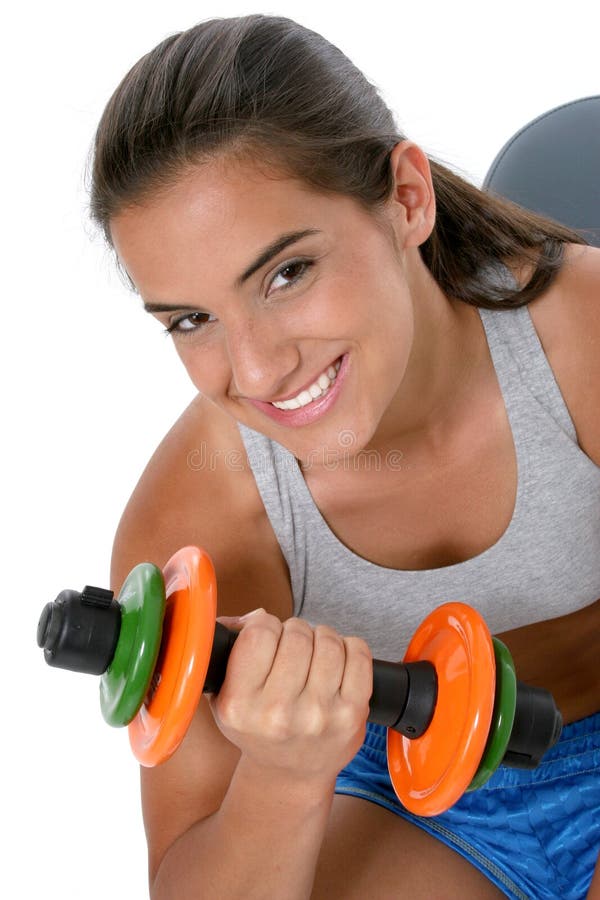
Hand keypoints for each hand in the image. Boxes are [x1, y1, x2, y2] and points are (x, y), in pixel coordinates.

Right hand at [207, 610, 372, 786]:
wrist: (290, 774)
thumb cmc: (258, 727)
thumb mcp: (223, 696)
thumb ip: (227, 650)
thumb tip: (253, 617)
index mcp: (240, 706)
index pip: (259, 633)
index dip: (263, 624)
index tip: (265, 635)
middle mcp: (279, 714)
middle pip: (296, 635)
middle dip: (294, 631)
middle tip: (292, 646)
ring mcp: (319, 715)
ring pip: (328, 641)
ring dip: (321, 637)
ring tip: (314, 652)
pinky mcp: (352, 715)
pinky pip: (359, 654)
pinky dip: (350, 646)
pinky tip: (338, 659)